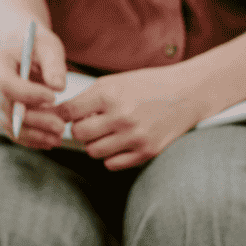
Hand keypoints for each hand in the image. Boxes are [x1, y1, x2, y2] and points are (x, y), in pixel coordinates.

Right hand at [0, 25, 67, 149]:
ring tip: (58, 135)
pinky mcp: (0, 115)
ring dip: (35, 134)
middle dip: (36, 119)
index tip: (53, 97)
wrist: (25, 53)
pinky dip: (31, 139)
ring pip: (11, 124)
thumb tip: (58, 86)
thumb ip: (53, 64)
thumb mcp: (48, 48)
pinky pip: (14, 132)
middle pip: (9, 108)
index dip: (29, 94)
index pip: (7, 84)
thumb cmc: (36, 48)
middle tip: (61, 125)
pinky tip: (49, 140)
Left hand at [53, 65, 207, 169]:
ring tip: (104, 132)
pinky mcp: (146, 152)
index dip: (61, 115)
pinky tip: (118, 142)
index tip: (62, 116)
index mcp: (109, 94)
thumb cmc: (146, 85)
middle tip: (88, 123)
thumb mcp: (114, 81)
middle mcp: (120, 116)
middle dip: (79, 129)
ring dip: (94, 143)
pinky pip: (112, 164)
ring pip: (93, 151)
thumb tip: (60, 114)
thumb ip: (87, 98)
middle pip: (79, 134)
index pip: (69, 112)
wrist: (185, 93)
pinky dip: (110, 156)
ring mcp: (134, 136)